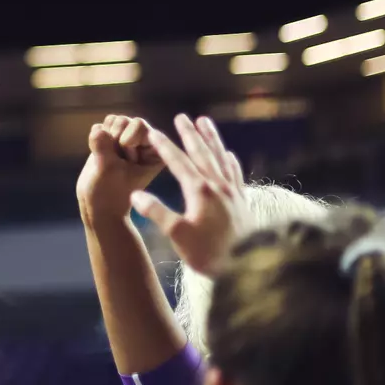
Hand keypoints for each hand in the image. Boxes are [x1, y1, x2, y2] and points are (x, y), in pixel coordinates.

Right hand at [75, 115, 165, 228]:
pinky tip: (101, 156)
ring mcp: (129, 141)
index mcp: (156, 152)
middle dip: (115, 139)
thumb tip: (97, 128)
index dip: (126, 140)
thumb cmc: (109, 193)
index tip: (126, 161)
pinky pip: (102, 126)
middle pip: (126, 121)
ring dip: (106, 138)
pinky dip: (97, 138)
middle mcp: (145, 144)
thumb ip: (103, 146)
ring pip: (114, 121)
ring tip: (109, 159)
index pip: (140, 125)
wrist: (98, 206)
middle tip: (116, 161)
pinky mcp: (113, 141)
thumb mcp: (108, 169)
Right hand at [132, 115, 247, 278]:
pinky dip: (230, 161)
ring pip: (220, 157)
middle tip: (181, 117)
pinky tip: (229, 155)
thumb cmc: (210, 254)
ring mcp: (232, 192)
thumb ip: (157, 213)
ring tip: (205, 122)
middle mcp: (218, 186)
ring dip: (211, 139)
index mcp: (200, 191)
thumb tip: (136, 195)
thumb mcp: (178, 236)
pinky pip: (235, 174)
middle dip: (189, 134)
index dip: (164, 146)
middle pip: (201, 153)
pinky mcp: (242, 202)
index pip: (178, 162)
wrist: (247, 268)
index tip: (153, 132)